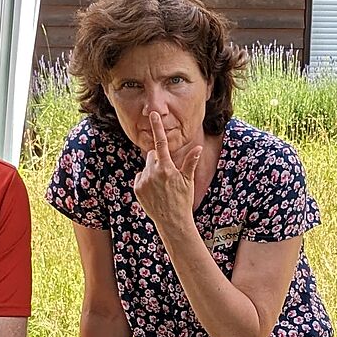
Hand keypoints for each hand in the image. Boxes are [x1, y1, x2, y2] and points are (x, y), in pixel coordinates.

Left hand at [131, 106, 200, 230]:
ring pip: (146, 167)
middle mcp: (153, 172)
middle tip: (167, 175)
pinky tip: (153, 191)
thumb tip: (198, 147)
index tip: (153, 115)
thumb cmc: (183, 200)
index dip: (157, 127)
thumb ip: (190, 162)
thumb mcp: (188, 181)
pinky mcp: (137, 188)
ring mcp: (143, 180)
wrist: (172, 221)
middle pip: (152, 155)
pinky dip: (145, 181)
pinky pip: (140, 177)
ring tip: (161, 186)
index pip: (161, 143)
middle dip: (158, 160)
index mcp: (167, 168)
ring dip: (152, 171)